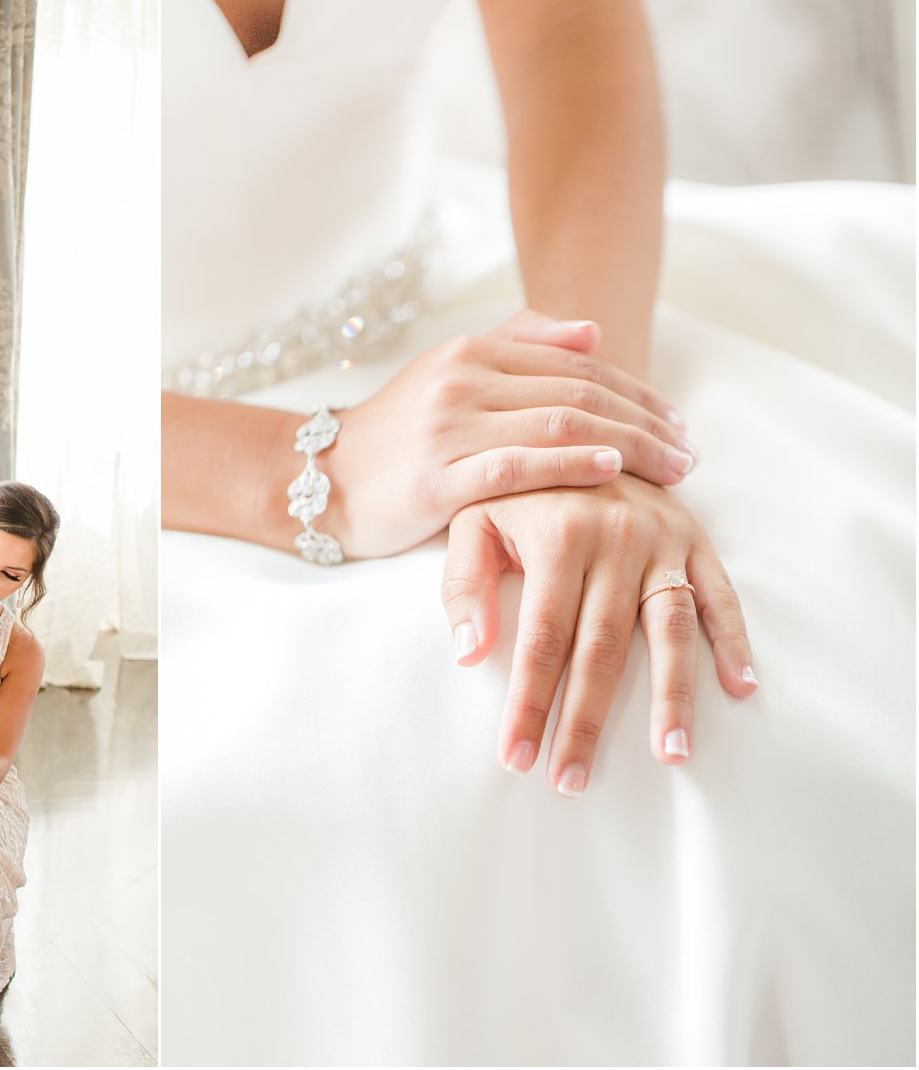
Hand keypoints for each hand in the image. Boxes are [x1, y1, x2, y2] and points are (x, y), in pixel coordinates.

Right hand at [316, 310, 697, 558]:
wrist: (321, 479)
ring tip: (672, 469)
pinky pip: (517, 467)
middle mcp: (461, 381)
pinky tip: (612, 471)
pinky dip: (571, 466)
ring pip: (558, 426)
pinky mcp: (436, 479)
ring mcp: (447, 429)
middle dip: (645, 422)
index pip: (576, 366)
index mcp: (470, 353)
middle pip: (578, 394)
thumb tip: (592, 332)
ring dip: (628, 446)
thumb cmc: (395, 436)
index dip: (637, 392)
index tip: (678, 421)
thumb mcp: (449, 377)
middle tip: (690, 452)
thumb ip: (516, 346)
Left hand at [440, 473, 757, 795]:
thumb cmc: (511, 487)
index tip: (516, 758)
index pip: (542, 638)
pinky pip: (720, 597)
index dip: (530, 703)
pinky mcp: (695, 540)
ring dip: (673, 698)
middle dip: (584, 722)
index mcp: (556, 534)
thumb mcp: (469, 517)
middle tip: (571, 781)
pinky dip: (734, 641)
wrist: (573, 422)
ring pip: (669, 631)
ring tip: (672, 755)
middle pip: (602, 649)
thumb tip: (468, 654)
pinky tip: (741, 689)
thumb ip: (462, 582)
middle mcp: (615, 538)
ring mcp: (662, 540)